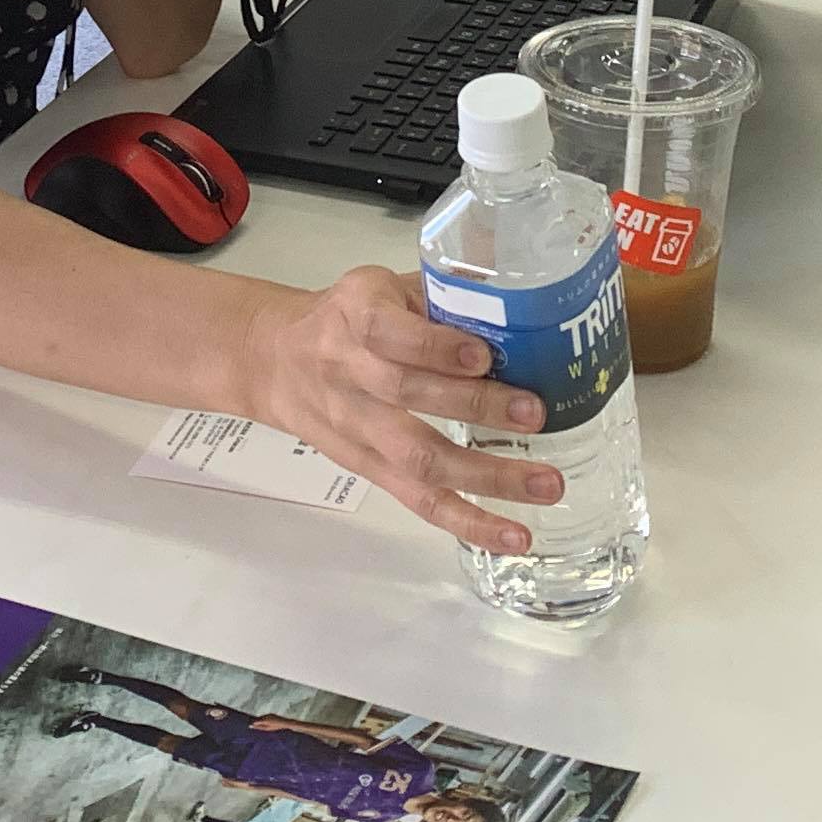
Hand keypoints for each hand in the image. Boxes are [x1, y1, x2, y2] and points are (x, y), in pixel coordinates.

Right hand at [234, 267, 558, 555]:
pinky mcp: (369, 469)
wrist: (275, 361)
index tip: (483, 355)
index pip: (389, 332)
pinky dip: (468, 522)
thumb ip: (439, 293)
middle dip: (475, 405)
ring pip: (418, 457)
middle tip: (535, 413)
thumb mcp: (382, 285)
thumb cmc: (348, 315)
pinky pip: (418, 500)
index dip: (435, 346)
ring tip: (546, 483)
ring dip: (485, 475)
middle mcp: (350, 371)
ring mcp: (358, 428)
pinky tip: (513, 536)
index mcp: (355, 314)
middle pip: (407, 394)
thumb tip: (521, 302)